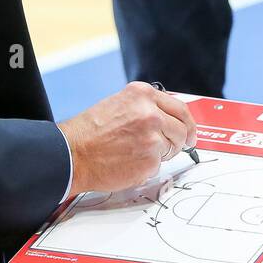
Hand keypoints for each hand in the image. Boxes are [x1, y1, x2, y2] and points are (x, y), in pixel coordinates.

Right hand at [58, 82, 197, 195]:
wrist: (73, 153)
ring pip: (172, 148)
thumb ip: (145, 108)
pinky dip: (147, 167)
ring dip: (160, 154)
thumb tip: (167, 119)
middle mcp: (151, 113)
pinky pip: (159, 165)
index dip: (187, 123)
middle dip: (177, 141)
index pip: (180, 108)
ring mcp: (153, 137)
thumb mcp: (119, 105)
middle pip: (182, 129)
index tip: (190, 133)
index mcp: (143, 95)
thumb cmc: (89, 132)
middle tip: (168, 149)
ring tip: (135, 153)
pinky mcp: (151, 159)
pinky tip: (129, 162)